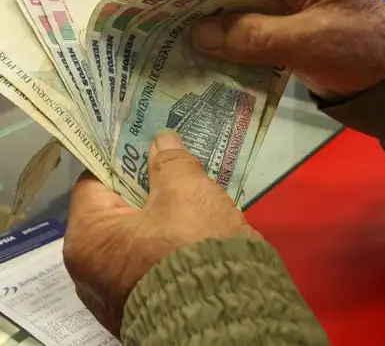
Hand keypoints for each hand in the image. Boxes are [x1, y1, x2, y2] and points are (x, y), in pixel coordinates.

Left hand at [63, 131, 256, 336]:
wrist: (224, 316)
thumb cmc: (192, 248)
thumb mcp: (186, 192)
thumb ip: (171, 162)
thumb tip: (161, 141)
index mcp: (87, 239)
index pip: (96, 182)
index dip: (124, 158)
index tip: (150, 143)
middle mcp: (90, 272)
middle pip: (118, 213)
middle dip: (149, 190)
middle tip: (179, 171)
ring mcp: (117, 295)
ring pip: (139, 241)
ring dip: (164, 221)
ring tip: (195, 202)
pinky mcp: (145, 308)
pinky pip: (153, 266)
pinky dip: (172, 248)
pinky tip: (199, 236)